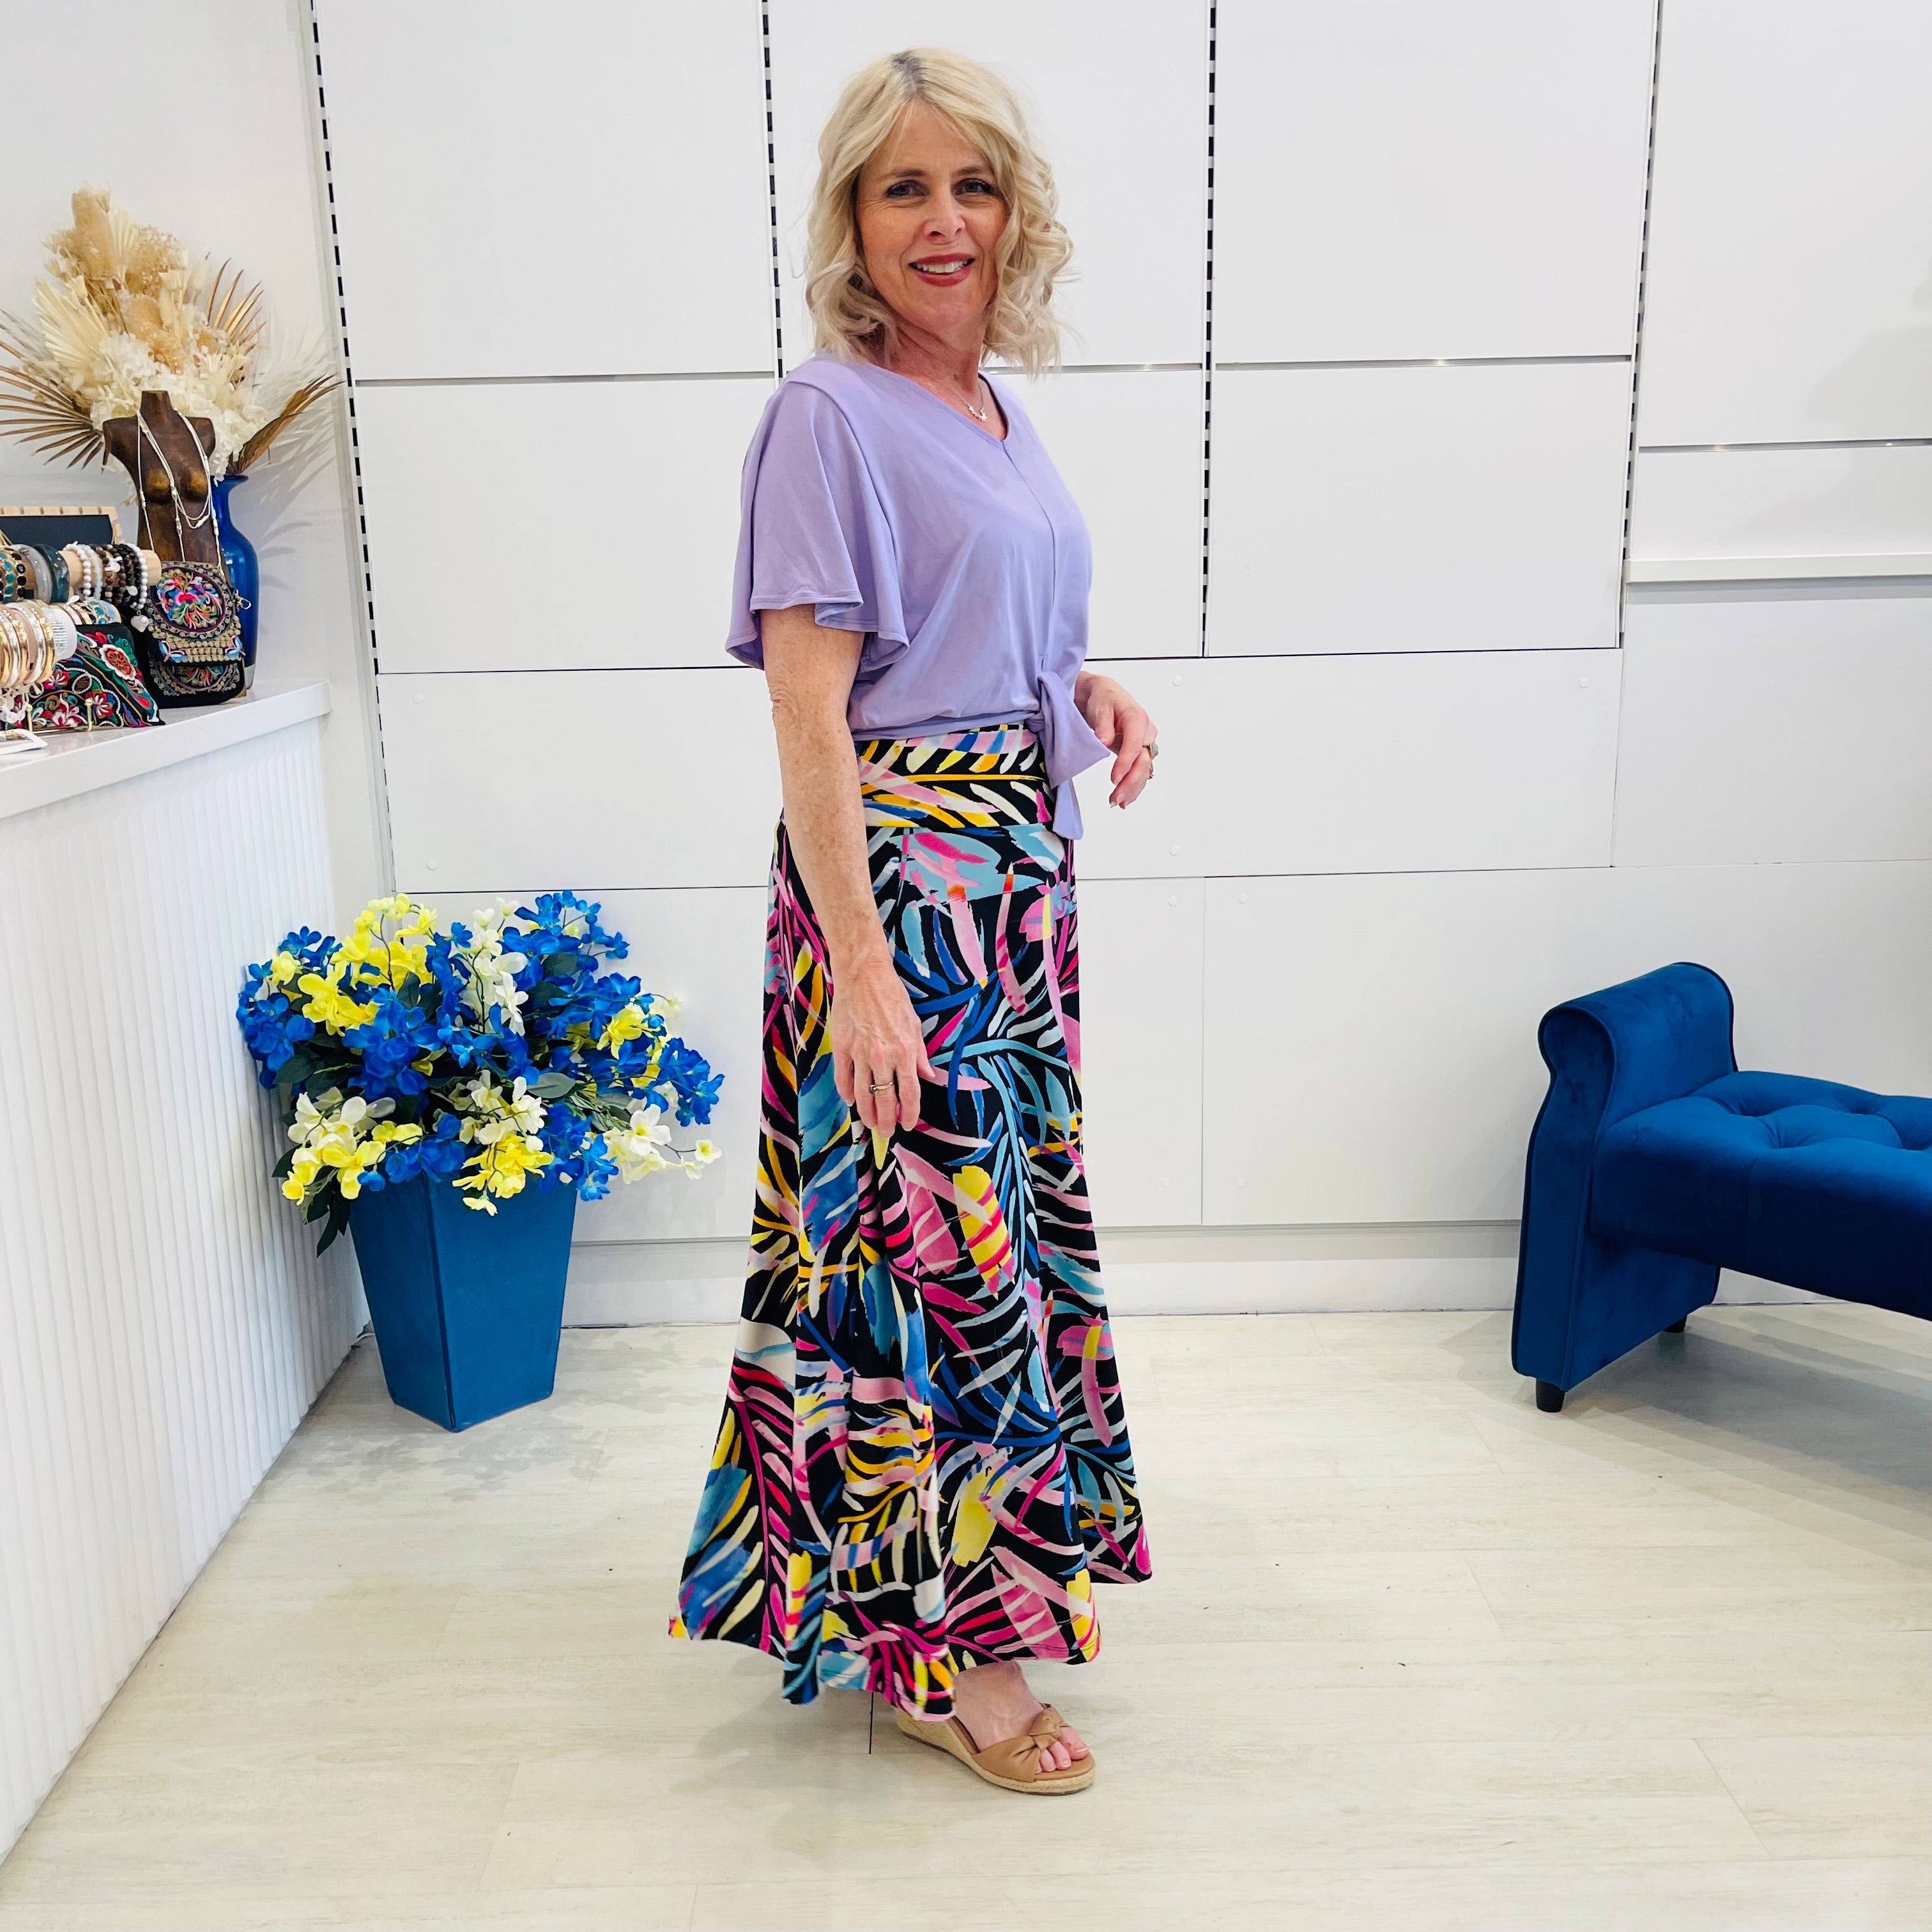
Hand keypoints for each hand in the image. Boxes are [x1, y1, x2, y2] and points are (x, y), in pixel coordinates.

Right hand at [831, 949, 937, 1133]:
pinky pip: (843, 1078)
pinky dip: (847, 1093)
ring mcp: (859, 1053)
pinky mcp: (841, 1047)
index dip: (909, 1113)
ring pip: (862, 1094)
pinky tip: (851, 1100)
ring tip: (870, 1124)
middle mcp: (882, 1057)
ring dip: (867, 1113)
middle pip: (884, 1099)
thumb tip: (928, 1076)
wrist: (863, 975)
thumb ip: (920, 1054)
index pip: (909, 1093)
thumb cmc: (892, 996)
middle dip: (886, 1121)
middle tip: (887, 1132)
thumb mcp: (914, 1024)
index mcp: (905, 1052)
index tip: (908, 1124)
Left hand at [1075, 672, 1156, 808]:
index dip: (1125, 763)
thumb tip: (1103, 742)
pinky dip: (1134, 786)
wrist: (1103, 695)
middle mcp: (1146, 732)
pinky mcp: (1139, 752)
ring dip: (1133, 788)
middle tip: (1116, 797)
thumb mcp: (1099, 707)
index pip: (1135, 745)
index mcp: (1137, 718)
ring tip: (1119, 802)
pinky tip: (1126, 799)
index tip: (1114, 779)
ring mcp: (1144, 743)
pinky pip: (1140, 771)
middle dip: (1131, 782)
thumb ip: (1103, 726)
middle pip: (1143, 761)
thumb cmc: (1103, 698)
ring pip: (1144, 770)